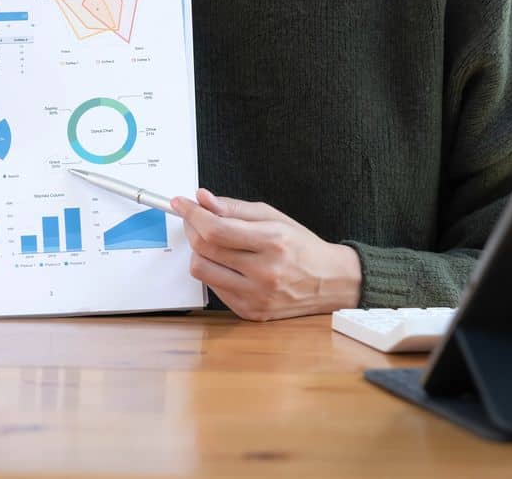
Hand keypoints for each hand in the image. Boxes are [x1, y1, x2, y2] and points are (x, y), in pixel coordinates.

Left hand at [171, 188, 362, 320]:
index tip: (181, 203)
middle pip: (204, 249)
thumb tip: (203, 199)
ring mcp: (256, 296)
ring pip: (202, 271)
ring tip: (211, 241)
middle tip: (194, 218)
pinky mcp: (249, 312)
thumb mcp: (274, 217)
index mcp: (272, 242)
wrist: (330, 282)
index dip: (192, 214)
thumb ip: (235, 208)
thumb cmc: (302, 246)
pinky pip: (214, 288)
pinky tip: (226, 262)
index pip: (216, 229)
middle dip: (192, 228)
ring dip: (198, 251)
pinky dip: (213, 271)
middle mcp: (264, 272)